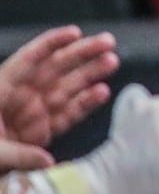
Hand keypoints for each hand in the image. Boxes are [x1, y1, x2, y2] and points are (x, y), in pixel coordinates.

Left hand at [0, 26, 117, 167]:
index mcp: (0, 91)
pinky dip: (85, 103)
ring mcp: (33, 114)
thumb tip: (48, 161)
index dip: (50, 44)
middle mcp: (19, 98)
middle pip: (53, 70)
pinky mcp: (41, 132)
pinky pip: (67, 114)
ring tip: (112, 62)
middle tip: (107, 42)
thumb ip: (18, 155)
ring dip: (89, 75)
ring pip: (65, 89)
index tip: (74, 32)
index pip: (27, 61)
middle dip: (80, 55)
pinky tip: (101, 92)